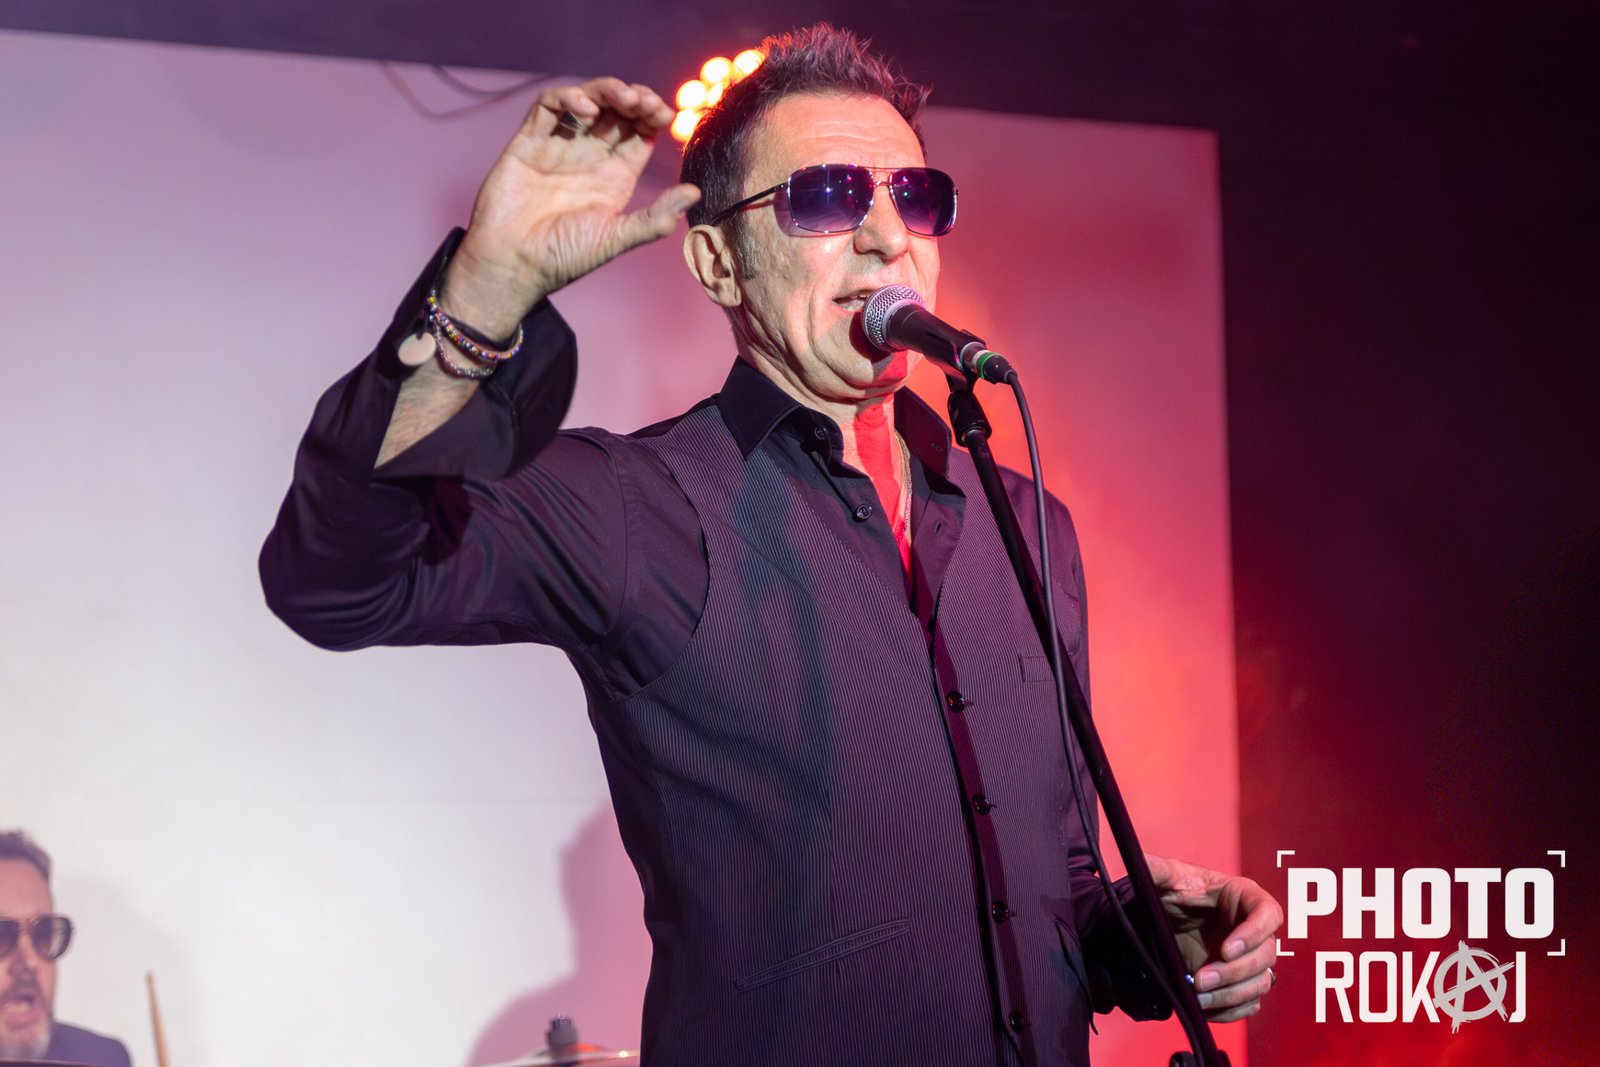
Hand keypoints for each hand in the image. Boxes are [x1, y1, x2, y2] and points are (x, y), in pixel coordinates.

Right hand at [442, 77, 701, 335]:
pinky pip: (549, 107)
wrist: (512, 265)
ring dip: (606, 91)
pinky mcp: (529, 142)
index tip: (663, 114)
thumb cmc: (562, 258)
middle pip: (617, 113)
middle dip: (633, 99)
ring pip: (587, 102)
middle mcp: (589, 158)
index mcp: (614, 178)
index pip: (640, 134)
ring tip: (622, 97)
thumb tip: (694, 192)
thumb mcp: (615, 239)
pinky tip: (586, 110)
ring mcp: (559, 147)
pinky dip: (568, 98)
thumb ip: (654, 218)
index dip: (652, 116)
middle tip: (643, 102)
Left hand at [1145, 852, 1282, 1021]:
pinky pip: (1250, 1003)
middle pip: (1266, 955)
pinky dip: (1231, 1010)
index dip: (1254, 934)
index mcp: (1245, 897)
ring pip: (1260, 982)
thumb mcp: (1166, 878)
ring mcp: (1249, 958)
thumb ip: (1157, 870)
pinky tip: (1205, 1008)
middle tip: (1200, 979)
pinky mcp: (1240, 981)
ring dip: (1232, 994)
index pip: (1269, 913)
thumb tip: (1143, 863)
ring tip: (1199, 997)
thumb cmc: (1176, 889)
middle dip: (1234, 972)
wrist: (1168, 917)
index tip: (1226, 949)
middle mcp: (1254, 929)